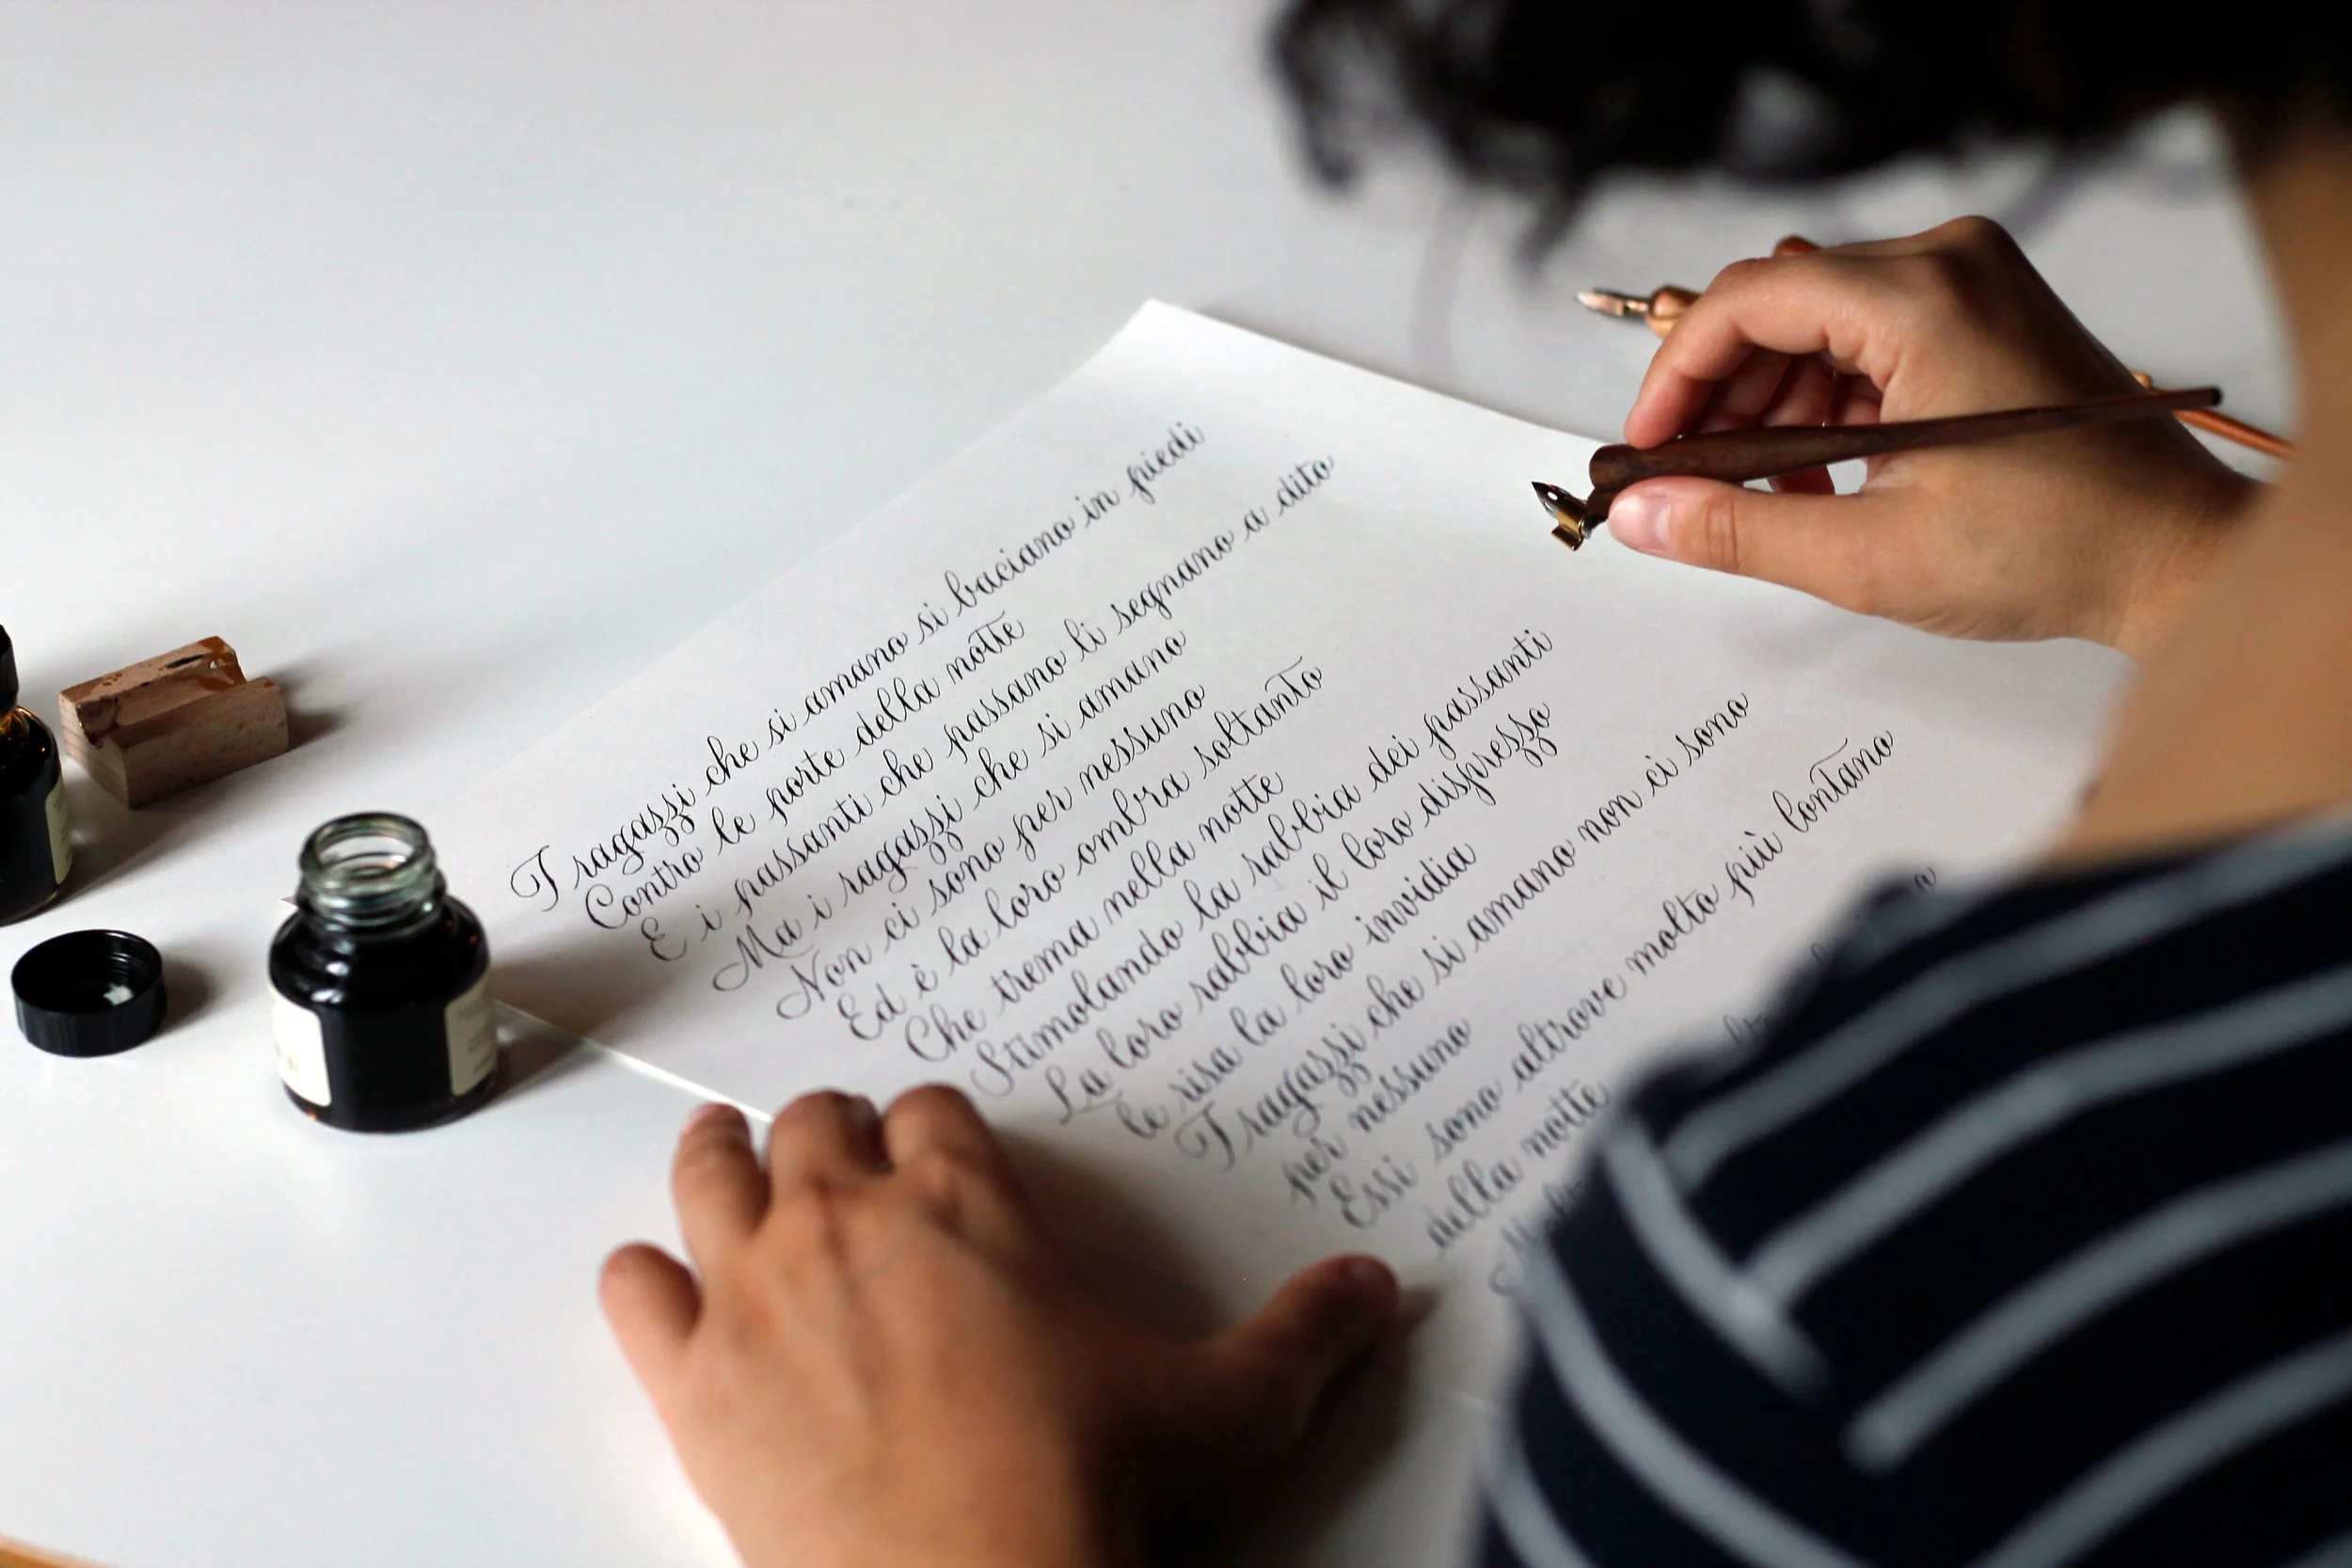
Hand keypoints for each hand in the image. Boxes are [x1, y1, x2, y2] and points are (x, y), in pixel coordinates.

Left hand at [599, 1088, 1400, 1567]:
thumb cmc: (1083, 1485)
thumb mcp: (1228, 1404)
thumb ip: (1304, 1335)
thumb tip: (1373, 1293)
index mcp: (969, 1199)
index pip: (931, 1109)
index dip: (930, 1126)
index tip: (933, 1146)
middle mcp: (854, 1219)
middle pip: (818, 1126)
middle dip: (830, 1134)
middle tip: (836, 1154)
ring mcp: (762, 1290)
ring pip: (712, 1175)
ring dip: (719, 1160)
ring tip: (722, 1151)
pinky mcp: (696, 1377)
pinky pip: (634, 1290)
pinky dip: (640, 1277)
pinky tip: (651, 1281)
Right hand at [1606, 218, 2256, 657]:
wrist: (2169, 554)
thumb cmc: (2059, 545)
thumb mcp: (1868, 553)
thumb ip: (1736, 528)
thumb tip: (1643, 514)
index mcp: (1923, 301)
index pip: (1746, 301)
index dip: (1676, 376)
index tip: (1647, 444)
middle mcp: (1949, 265)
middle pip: (1778, 308)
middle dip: (1722, 399)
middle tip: (1690, 481)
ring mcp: (1971, 282)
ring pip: (1815, 326)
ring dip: (1772, 409)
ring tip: (1768, 496)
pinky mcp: (1981, 311)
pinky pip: (1864, 340)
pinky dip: (1826, 405)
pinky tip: (1819, 477)